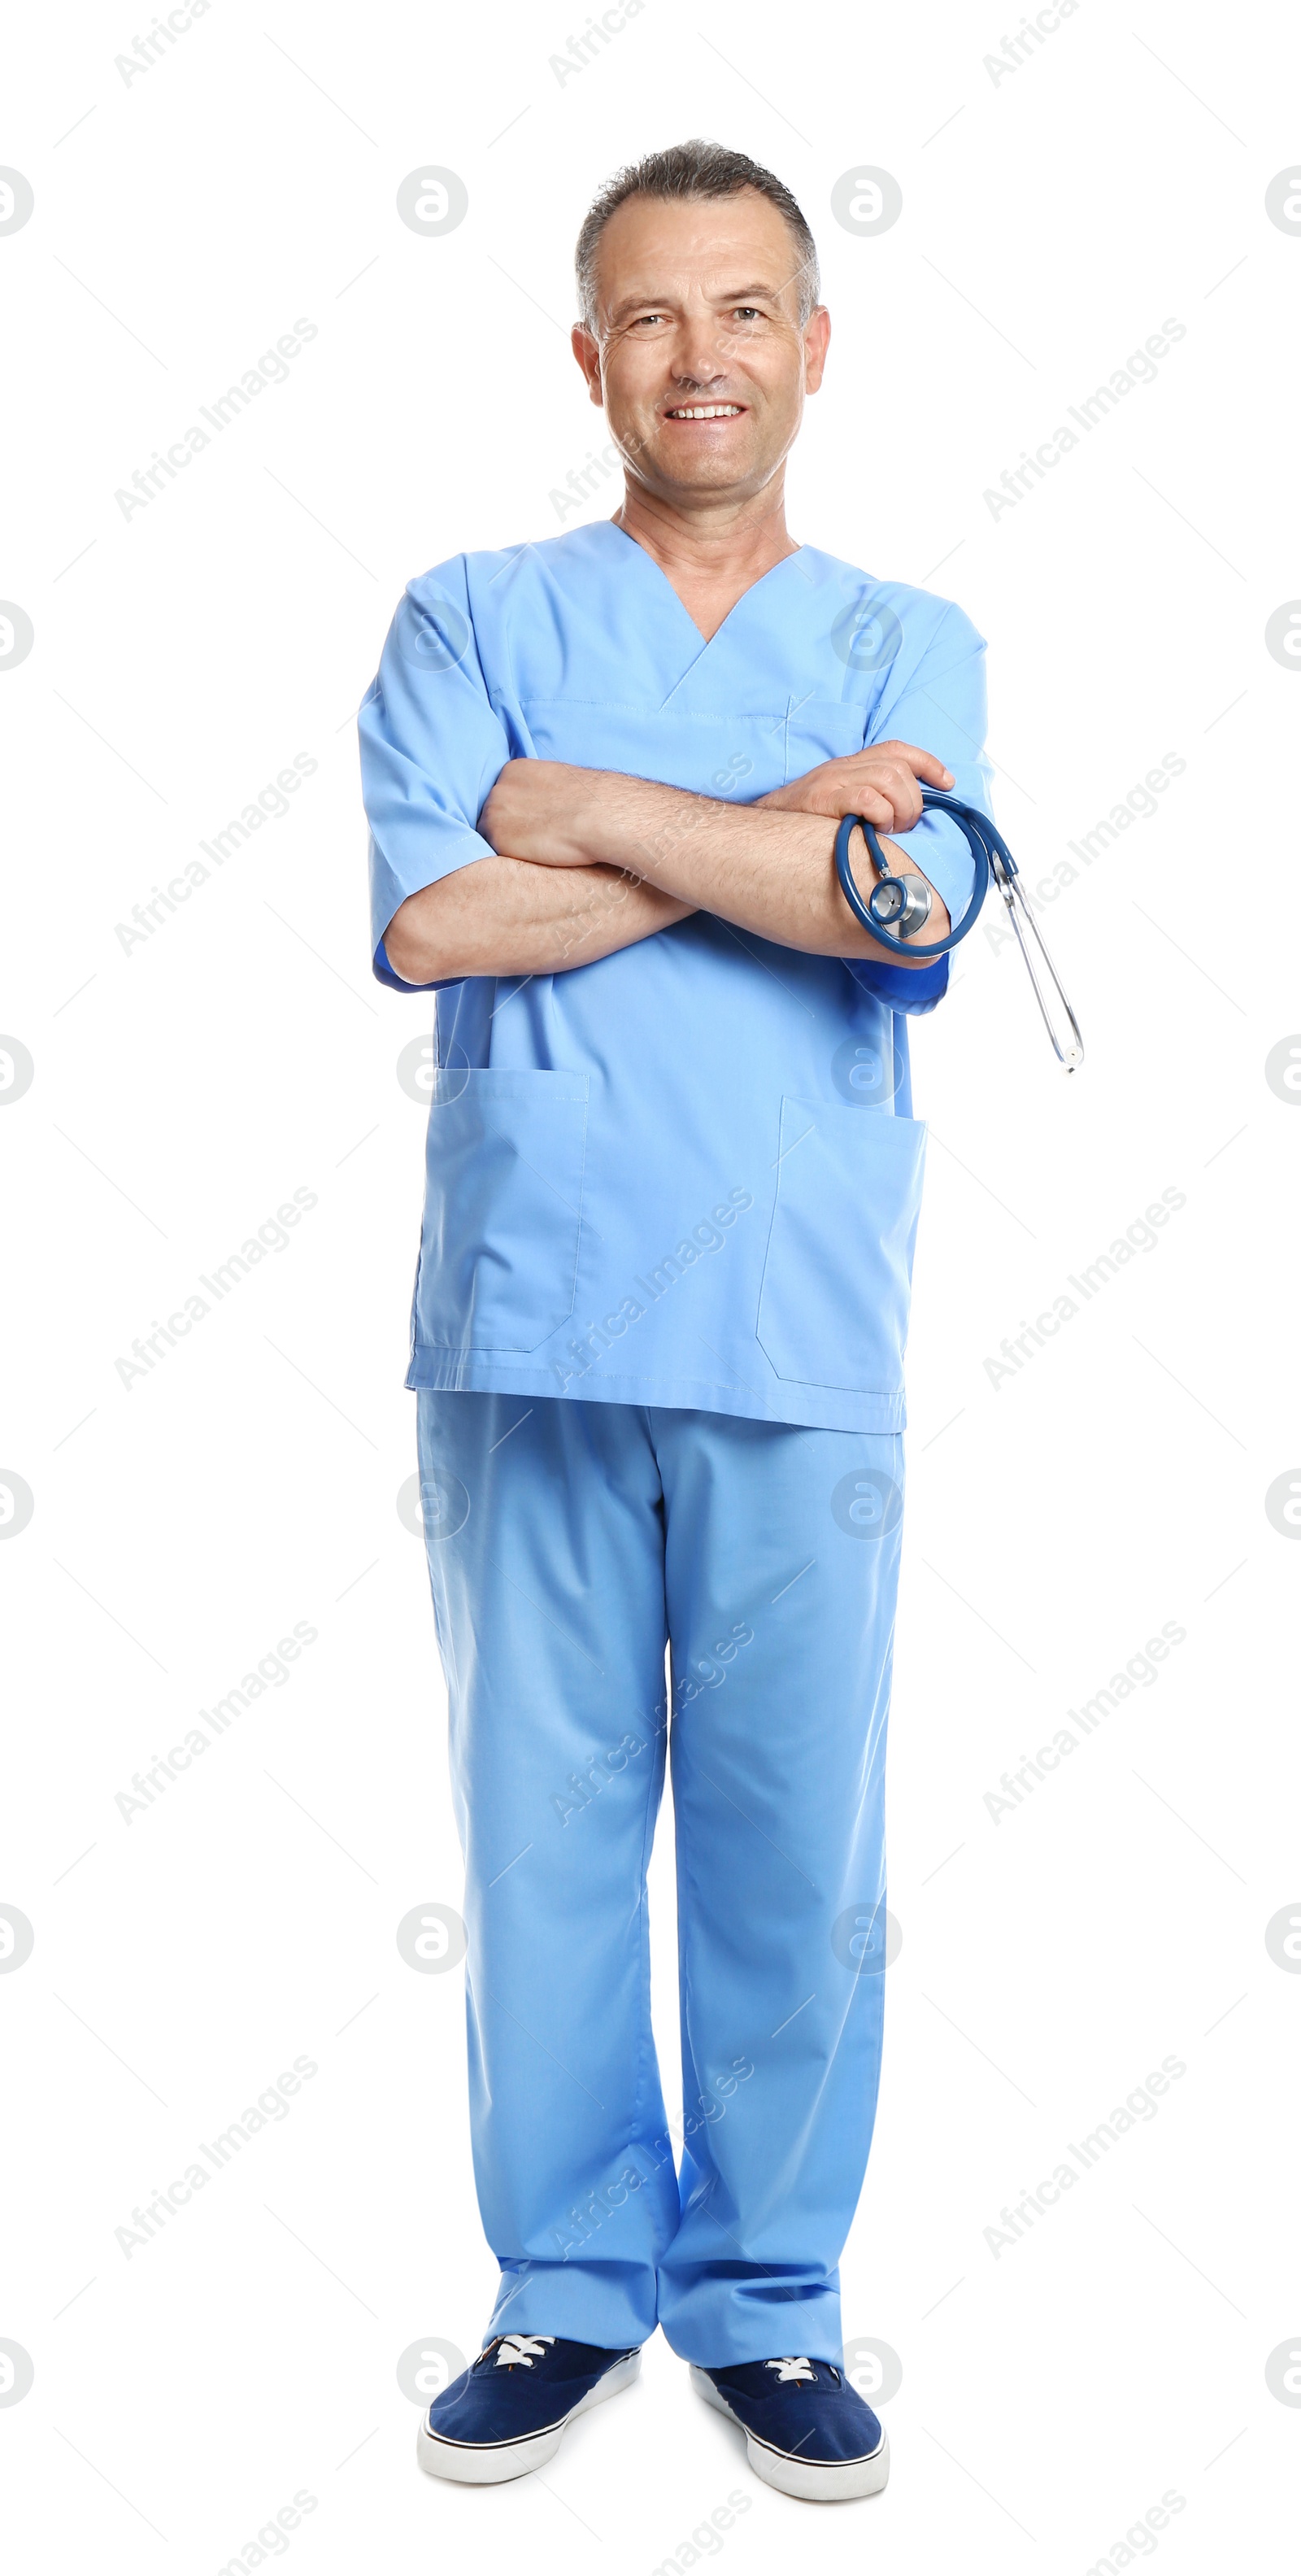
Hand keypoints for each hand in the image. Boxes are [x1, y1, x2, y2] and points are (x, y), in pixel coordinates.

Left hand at [479, 759, 599, 867]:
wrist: (596, 815)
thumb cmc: (588, 800)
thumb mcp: (557, 781)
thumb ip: (539, 789)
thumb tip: (539, 804)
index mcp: (513, 769)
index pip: (503, 794)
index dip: (517, 810)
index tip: (534, 820)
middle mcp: (497, 788)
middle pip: (493, 812)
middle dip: (509, 825)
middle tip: (535, 836)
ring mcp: (493, 812)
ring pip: (491, 833)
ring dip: (509, 841)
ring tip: (538, 846)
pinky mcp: (496, 838)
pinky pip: (495, 852)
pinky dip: (511, 856)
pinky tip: (534, 854)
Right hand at [759, 739, 952, 831]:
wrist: (759, 834)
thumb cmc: (803, 827)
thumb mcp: (840, 808)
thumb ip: (870, 805)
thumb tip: (909, 821)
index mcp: (850, 766)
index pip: (897, 750)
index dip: (928, 763)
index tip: (948, 783)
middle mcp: (843, 767)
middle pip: (898, 768)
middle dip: (913, 800)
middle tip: (904, 826)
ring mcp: (832, 781)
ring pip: (888, 780)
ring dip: (899, 809)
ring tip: (890, 830)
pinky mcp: (823, 799)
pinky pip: (867, 798)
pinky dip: (880, 814)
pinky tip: (874, 829)